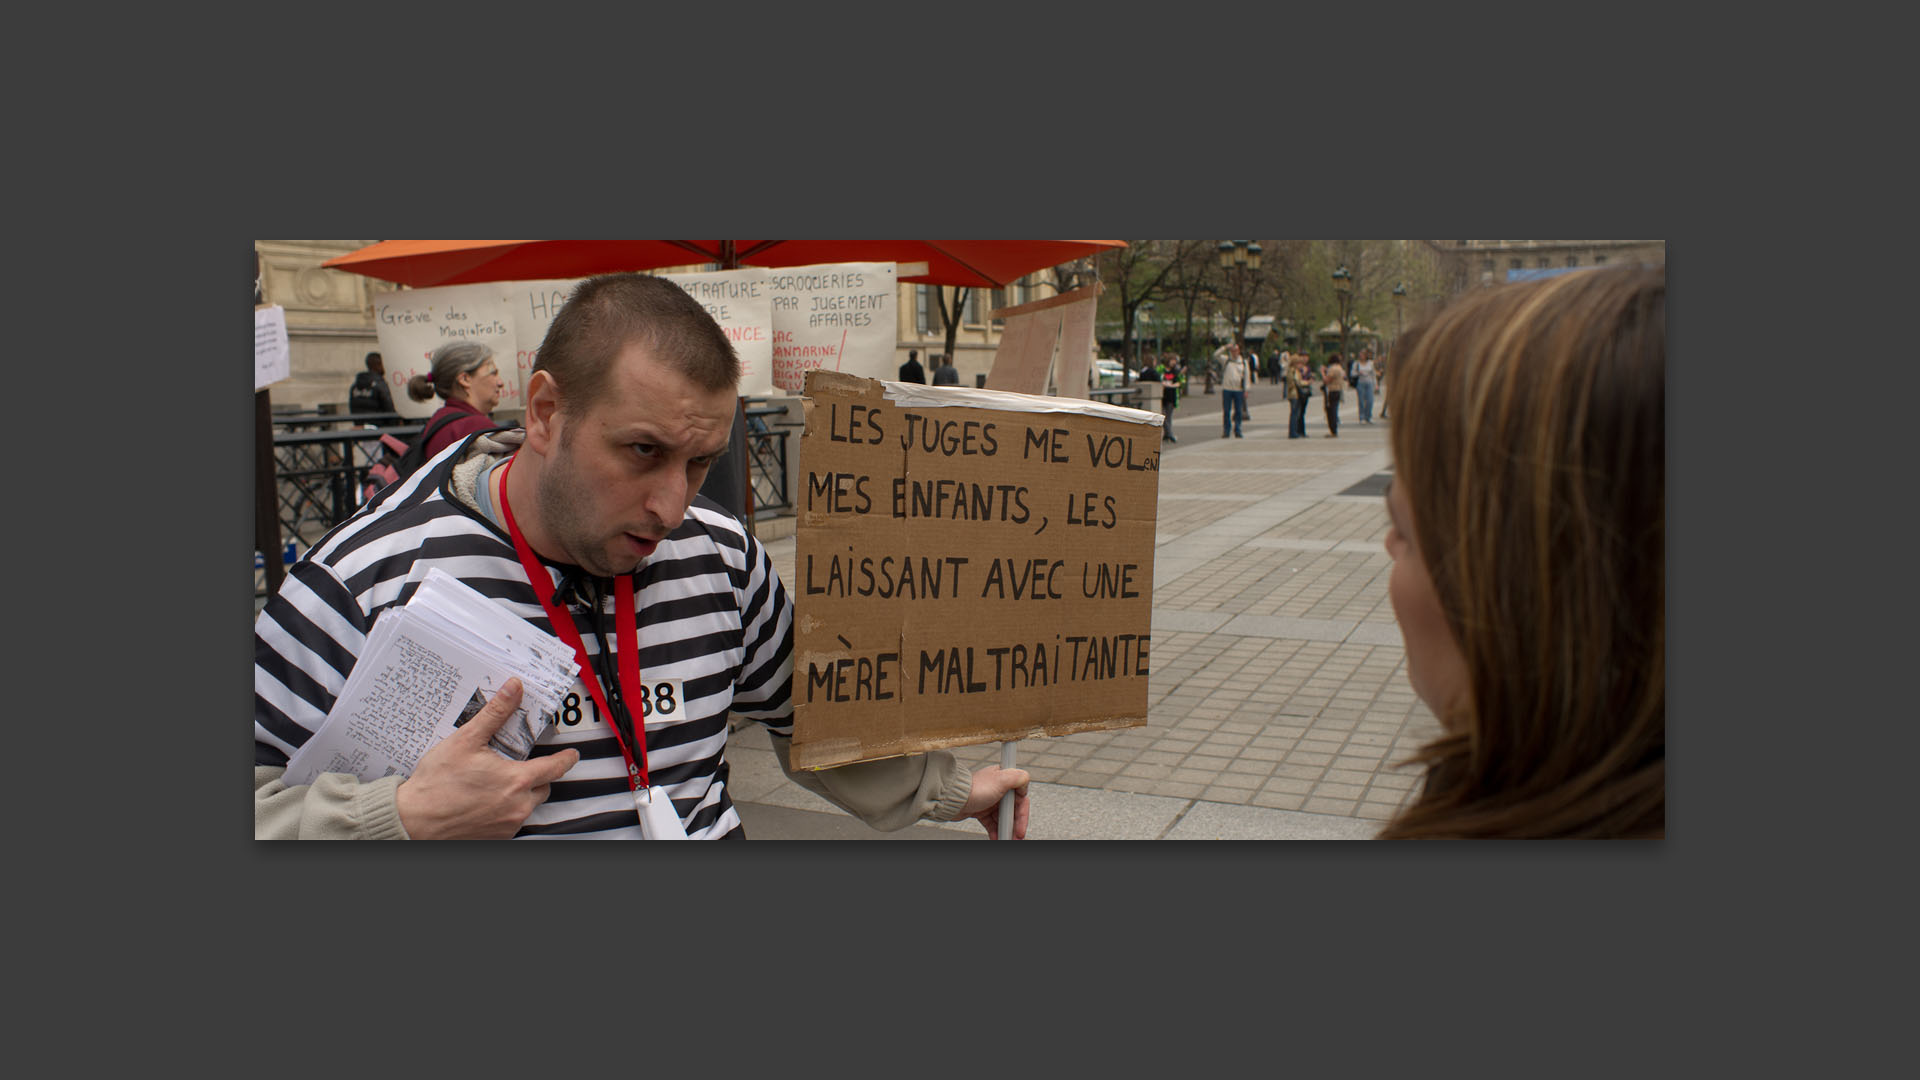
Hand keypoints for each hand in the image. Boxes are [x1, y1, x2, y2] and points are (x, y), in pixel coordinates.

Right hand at [395, 678, 580, 839]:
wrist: (413, 821)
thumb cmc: (436, 784)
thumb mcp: (466, 740)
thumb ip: (494, 714)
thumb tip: (513, 689)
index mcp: (516, 781)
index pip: (556, 768)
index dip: (567, 759)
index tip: (571, 755)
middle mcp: (517, 807)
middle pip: (543, 788)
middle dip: (537, 776)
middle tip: (518, 766)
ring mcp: (507, 825)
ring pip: (527, 806)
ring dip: (520, 795)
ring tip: (495, 783)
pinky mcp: (495, 838)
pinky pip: (511, 822)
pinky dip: (505, 811)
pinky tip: (485, 801)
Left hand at [960, 765, 1030, 839]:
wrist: (952, 799)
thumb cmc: (973, 788)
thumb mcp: (1000, 780)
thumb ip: (1017, 777)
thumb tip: (1026, 778)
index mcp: (1005, 780)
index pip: (1021, 799)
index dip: (1022, 815)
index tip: (1021, 828)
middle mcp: (999, 789)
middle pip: (1012, 811)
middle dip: (1015, 826)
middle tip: (1015, 838)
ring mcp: (990, 801)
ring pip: (1003, 818)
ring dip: (1006, 830)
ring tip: (1007, 839)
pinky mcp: (982, 810)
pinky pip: (992, 823)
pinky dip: (995, 831)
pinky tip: (996, 838)